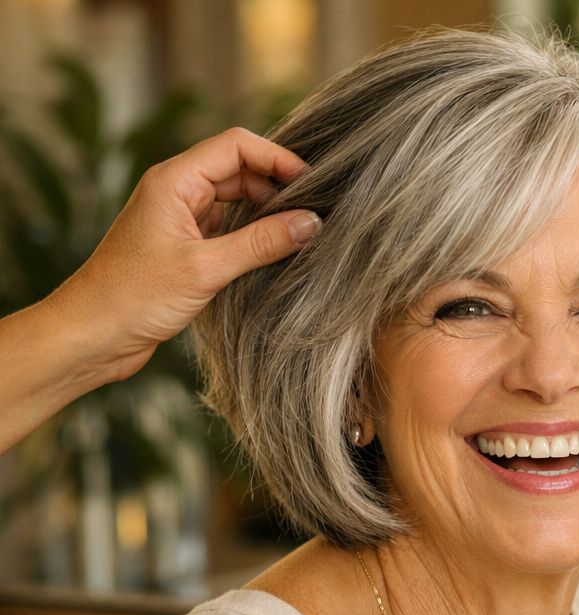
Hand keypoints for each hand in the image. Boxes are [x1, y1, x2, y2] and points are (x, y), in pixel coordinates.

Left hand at [0, 128, 317, 454]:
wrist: (93, 334)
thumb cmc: (134, 296)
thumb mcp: (206, 268)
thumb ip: (262, 243)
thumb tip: (312, 223)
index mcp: (174, 180)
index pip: (236, 145)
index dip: (278, 158)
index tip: (314, 184)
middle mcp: (177, 191)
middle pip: (240, 169)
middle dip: (278, 187)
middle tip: (315, 215)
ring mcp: (181, 218)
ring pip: (237, 199)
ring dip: (267, 212)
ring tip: (301, 234)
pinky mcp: (185, 245)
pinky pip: (229, 226)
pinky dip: (253, 234)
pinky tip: (275, 252)